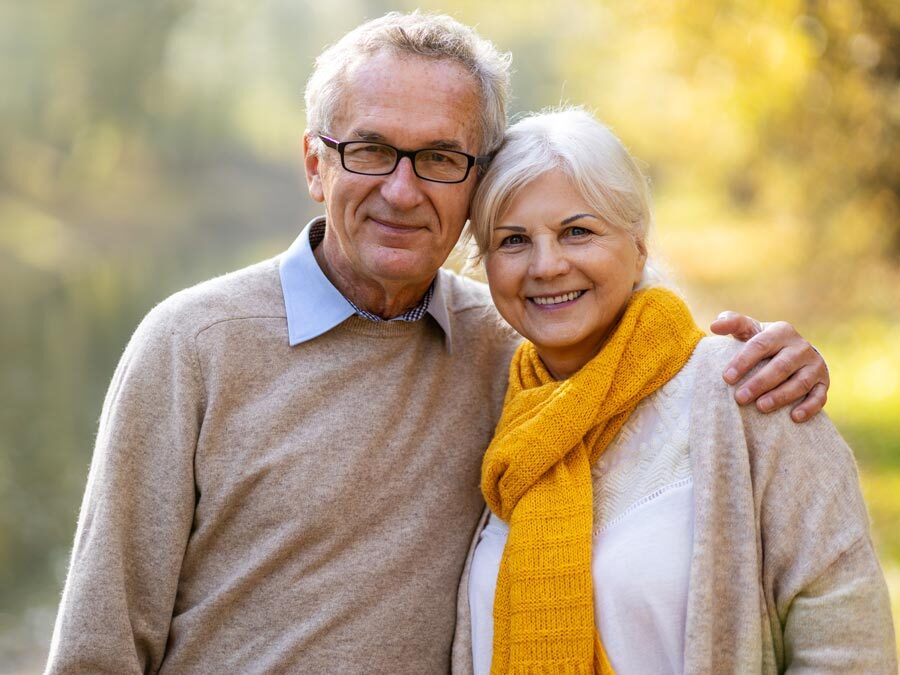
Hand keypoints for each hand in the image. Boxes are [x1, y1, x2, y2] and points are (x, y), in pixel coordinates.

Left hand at [710, 311, 828, 422]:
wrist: (794, 351)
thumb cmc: (762, 342)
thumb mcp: (748, 329)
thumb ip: (731, 323)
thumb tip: (714, 326)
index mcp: (781, 331)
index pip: (760, 346)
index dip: (743, 361)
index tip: (727, 378)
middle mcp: (801, 347)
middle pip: (780, 366)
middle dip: (759, 383)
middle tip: (740, 398)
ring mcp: (814, 365)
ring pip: (800, 382)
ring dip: (781, 396)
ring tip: (761, 407)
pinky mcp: (823, 382)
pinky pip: (819, 396)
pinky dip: (809, 407)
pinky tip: (794, 418)